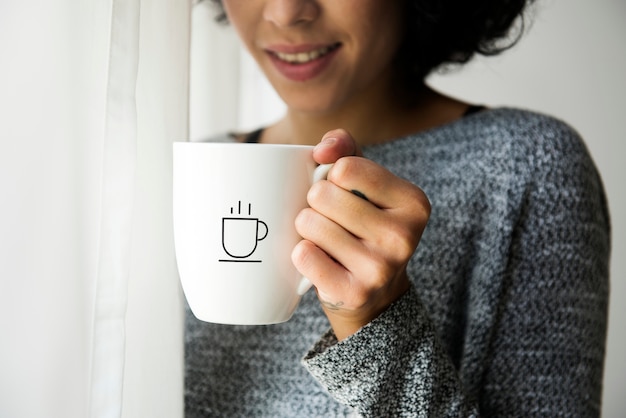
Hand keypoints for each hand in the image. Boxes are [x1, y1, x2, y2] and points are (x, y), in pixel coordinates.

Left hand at [292, 129, 430, 339]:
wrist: (373, 295)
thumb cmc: (363, 225)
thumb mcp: (364, 183)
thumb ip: (346, 150)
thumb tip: (322, 149)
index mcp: (414, 202)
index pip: (345, 168)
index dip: (332, 177)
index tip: (343, 193)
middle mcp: (403, 236)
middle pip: (323, 195)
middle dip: (315, 204)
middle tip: (331, 220)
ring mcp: (380, 269)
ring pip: (309, 224)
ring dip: (306, 229)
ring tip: (325, 240)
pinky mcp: (354, 294)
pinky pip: (303, 255)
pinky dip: (301, 255)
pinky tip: (320, 261)